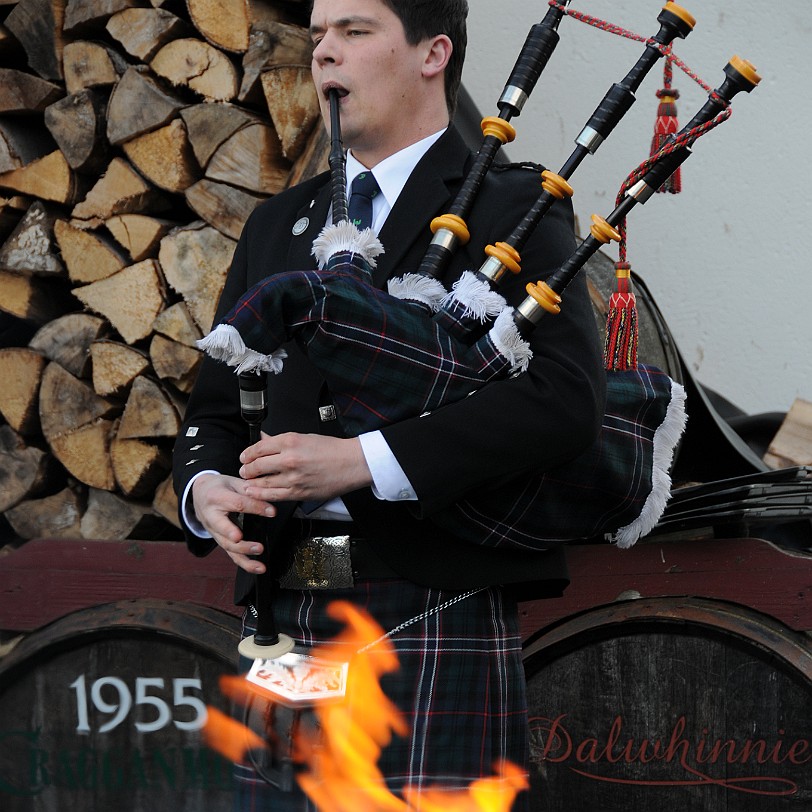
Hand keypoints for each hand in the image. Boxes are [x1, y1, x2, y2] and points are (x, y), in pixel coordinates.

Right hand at [191, 472, 274, 573]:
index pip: (238, 504)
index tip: (272, 512)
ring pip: (227, 547)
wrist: (199, 493)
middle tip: (259, 547)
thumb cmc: (218, 487)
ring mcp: (214, 531)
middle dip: (242, 542)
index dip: (256, 508)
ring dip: (245, 555)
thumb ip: (249, 489)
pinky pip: (230, 553)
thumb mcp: (232, 481)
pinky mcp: (219, 539)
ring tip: (260, 563)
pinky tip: (257, 568)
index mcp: (216, 498)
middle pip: (226, 532)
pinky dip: (244, 563)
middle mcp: (211, 517)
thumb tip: (268, 496)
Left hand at [239, 431, 372, 503]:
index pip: (258, 448)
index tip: (244, 457)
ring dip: (251, 484)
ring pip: (262, 483)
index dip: (247, 454)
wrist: (351, 463)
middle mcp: (289, 459)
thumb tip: (263, 439)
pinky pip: (274, 496)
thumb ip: (280, 440)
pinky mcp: (299, 493)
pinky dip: (261, 495)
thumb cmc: (332, 450)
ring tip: (248, 483)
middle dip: (247, 469)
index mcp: (290, 442)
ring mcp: (293, 478)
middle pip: (256, 466)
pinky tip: (256, 493)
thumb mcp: (304, 437)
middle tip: (245, 470)